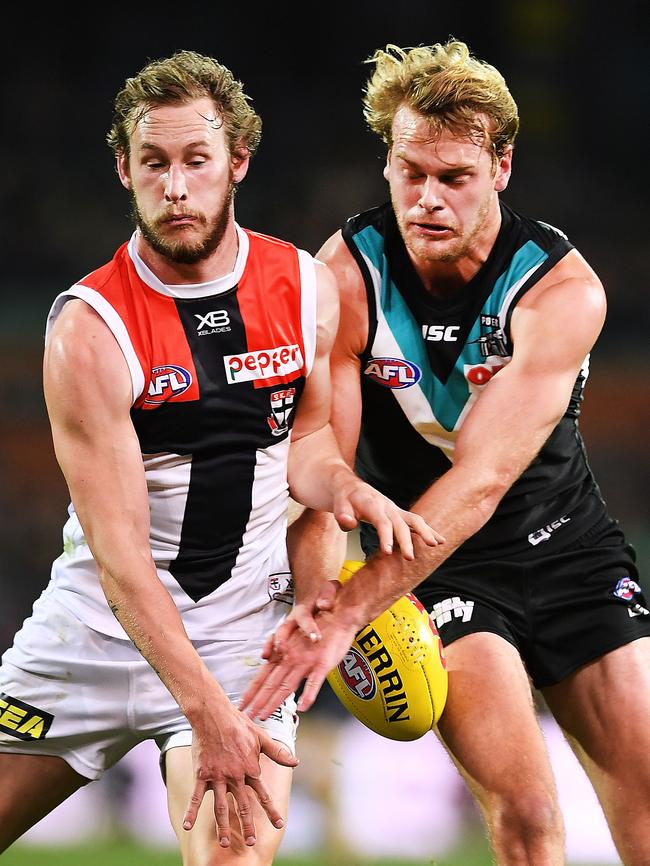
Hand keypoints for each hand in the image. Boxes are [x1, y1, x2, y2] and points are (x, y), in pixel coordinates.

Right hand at [182, 700, 298, 846]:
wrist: (214, 715)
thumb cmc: (238, 724)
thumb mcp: (261, 737)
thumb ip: (277, 752)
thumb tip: (296, 762)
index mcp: (250, 768)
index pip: (263, 794)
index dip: (271, 810)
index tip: (278, 824)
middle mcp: (236, 776)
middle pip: (242, 805)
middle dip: (247, 825)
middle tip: (250, 842)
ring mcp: (218, 776)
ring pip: (221, 807)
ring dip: (222, 826)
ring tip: (224, 843)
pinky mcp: (202, 774)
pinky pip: (197, 796)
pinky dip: (192, 811)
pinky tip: (187, 826)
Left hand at [241, 609, 357, 720]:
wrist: (337, 614)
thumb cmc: (318, 627)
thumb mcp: (296, 640)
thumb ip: (283, 656)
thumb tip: (272, 672)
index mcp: (283, 653)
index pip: (263, 676)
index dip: (252, 691)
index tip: (242, 704)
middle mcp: (291, 657)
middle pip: (271, 683)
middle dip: (257, 701)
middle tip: (246, 715)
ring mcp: (306, 661)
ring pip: (287, 685)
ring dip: (274, 701)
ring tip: (265, 714)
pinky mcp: (323, 663)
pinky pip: (314, 682)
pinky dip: (308, 695)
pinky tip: (302, 707)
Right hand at [262, 579, 340, 660]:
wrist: (316, 596)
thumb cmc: (323, 596)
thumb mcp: (328, 590)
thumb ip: (327, 596)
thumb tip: (325, 604)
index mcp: (303, 610)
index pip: (305, 618)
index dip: (309, 628)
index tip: (316, 638)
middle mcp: (292, 620)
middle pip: (284, 629)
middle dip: (281, 639)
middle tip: (280, 648)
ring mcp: (288, 631)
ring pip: (276, 638)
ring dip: (271, 647)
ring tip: (267, 656)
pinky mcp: (288, 640)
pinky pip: (276, 647)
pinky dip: (271, 653)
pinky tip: (268, 661)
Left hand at [332, 476, 443, 559]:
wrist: (349, 486)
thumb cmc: (344, 498)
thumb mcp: (338, 504)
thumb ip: (342, 514)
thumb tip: (348, 522)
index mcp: (372, 504)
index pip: (381, 522)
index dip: (385, 537)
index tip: (387, 553)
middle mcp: (387, 506)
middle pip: (400, 523)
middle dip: (406, 541)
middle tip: (409, 558)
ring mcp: (394, 509)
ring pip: (414, 519)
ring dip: (425, 532)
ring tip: (435, 545)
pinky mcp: (398, 514)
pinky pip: (416, 522)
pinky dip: (428, 530)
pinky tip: (439, 540)